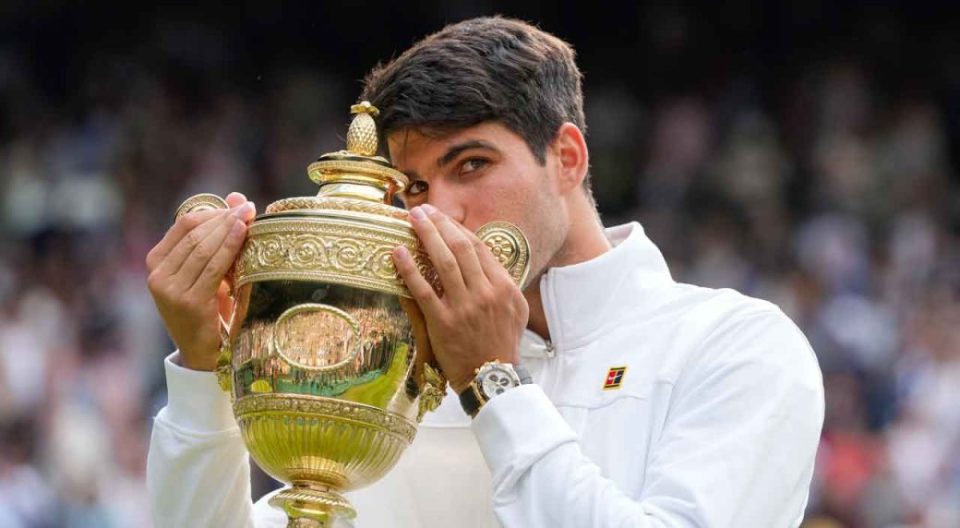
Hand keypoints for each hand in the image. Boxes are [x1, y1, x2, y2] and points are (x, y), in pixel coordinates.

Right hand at [146, 192, 255, 370]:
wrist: (205, 353)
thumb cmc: (210, 307)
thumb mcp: (210, 270)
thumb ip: (218, 235)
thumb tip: (237, 197)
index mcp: (156, 262)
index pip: (184, 225)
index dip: (213, 212)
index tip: (238, 206)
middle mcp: (157, 275)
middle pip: (194, 235)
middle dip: (224, 218)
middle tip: (249, 208)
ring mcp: (169, 290)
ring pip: (203, 248)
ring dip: (229, 230)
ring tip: (250, 217)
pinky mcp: (188, 303)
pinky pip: (212, 268)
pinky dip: (229, 247)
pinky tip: (243, 234)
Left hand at [392, 204, 528, 392]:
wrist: (492, 377)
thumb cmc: (502, 344)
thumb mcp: (515, 310)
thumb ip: (502, 284)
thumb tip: (484, 260)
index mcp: (503, 287)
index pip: (478, 248)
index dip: (457, 228)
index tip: (442, 217)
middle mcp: (485, 293)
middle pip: (460, 248)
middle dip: (439, 224)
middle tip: (422, 211)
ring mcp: (464, 307)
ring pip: (443, 262)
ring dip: (425, 236)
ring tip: (412, 220)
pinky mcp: (443, 323)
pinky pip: (422, 290)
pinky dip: (408, 269)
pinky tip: (397, 253)